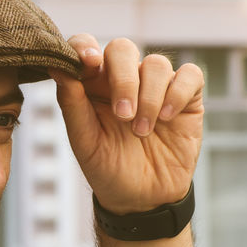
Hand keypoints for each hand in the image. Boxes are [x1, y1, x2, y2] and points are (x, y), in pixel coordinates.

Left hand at [51, 35, 203, 215]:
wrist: (142, 199)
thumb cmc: (107, 169)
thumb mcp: (84, 141)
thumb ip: (71, 104)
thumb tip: (57, 67)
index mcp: (92, 85)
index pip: (85, 48)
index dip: (85, 47)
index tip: (88, 62)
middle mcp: (123, 79)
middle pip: (122, 49)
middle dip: (123, 79)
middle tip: (123, 115)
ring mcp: (156, 85)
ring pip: (156, 64)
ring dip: (149, 98)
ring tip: (141, 132)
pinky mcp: (186, 95)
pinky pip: (189, 75)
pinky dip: (177, 93)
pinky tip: (168, 119)